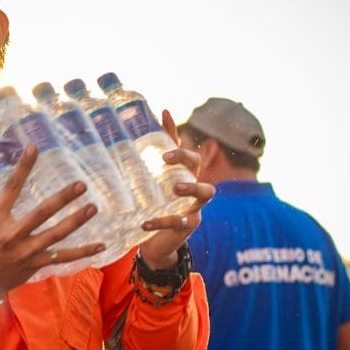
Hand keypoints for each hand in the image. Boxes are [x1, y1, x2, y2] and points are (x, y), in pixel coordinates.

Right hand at [0, 145, 105, 301]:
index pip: (11, 187)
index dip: (23, 167)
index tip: (35, 148)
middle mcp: (12, 234)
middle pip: (41, 213)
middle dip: (63, 198)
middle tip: (81, 185)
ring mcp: (26, 251)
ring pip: (55, 234)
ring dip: (76, 221)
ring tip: (93, 207)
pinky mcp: (35, 264)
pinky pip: (63, 258)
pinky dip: (82, 252)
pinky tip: (101, 246)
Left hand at [137, 110, 214, 268]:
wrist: (154, 240)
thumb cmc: (158, 200)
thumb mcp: (158, 173)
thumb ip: (163, 145)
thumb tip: (164, 110)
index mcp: (187, 177)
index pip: (193, 160)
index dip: (181, 154)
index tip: (162, 155)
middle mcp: (196, 192)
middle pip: (205, 177)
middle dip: (190, 171)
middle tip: (167, 168)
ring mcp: (194, 210)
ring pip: (205, 196)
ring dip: (191, 190)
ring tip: (173, 189)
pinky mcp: (186, 228)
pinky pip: (178, 223)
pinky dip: (161, 221)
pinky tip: (144, 222)